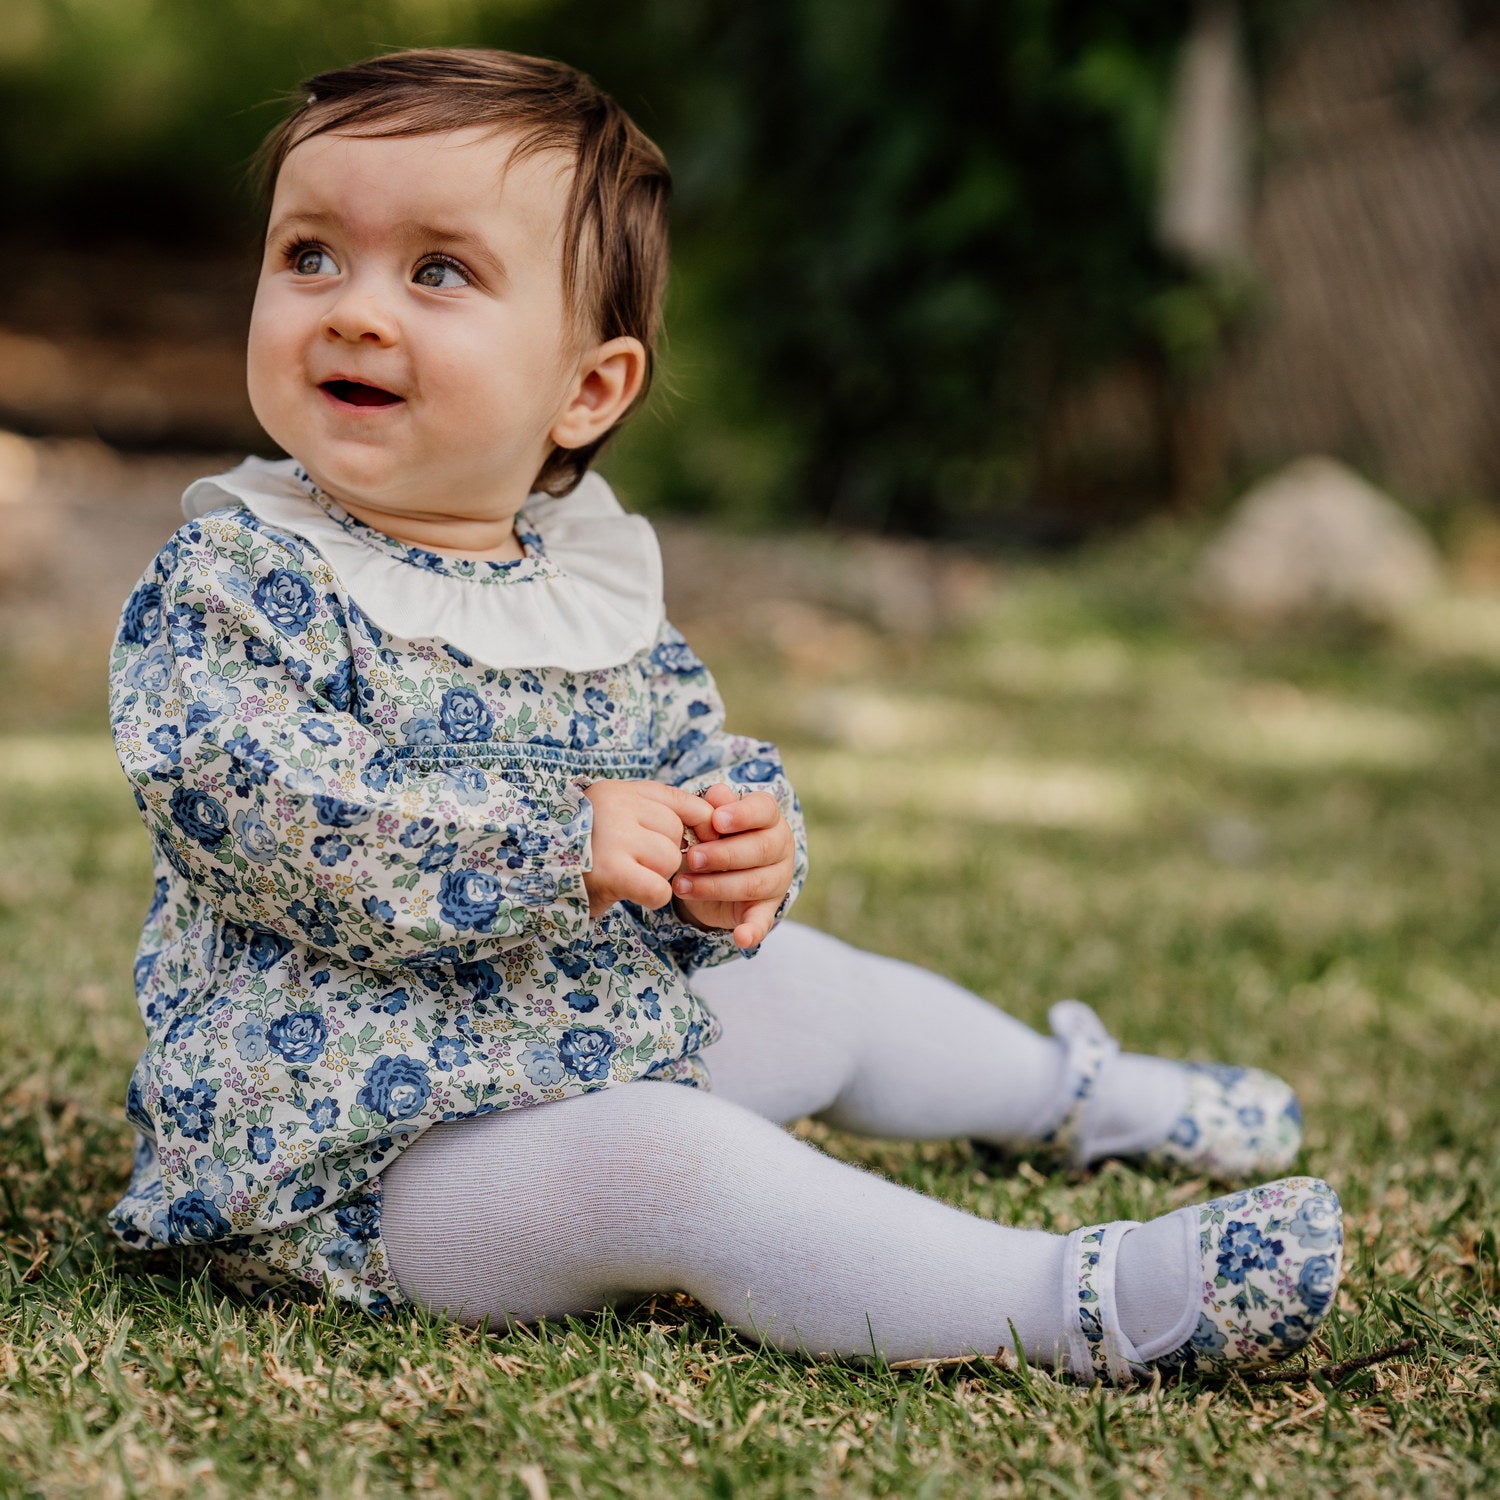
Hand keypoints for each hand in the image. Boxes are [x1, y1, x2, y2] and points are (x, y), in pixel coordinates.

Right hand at [582, 780, 714, 920]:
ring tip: (629, 877)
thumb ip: (657, 814)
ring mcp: (612, 836)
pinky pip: (659, 888)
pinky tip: (635, 894)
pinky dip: (654, 897)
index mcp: (618, 791)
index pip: (679, 799)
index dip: (699, 823)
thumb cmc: (584, 854)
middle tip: (638, 864)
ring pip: (670, 859)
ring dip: (658, 876)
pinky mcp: (610, 870)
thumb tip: (716, 814)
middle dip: (666, 855)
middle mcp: (614, 805)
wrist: (534, 882)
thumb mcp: (619, 821)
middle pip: (675, 832)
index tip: (702, 841)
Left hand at [672, 783, 794, 948]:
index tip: (716, 820)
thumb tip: (715, 794)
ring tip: (681, 886)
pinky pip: (764, 921)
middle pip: (760, 849)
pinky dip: (753, 931)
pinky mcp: (767, 909)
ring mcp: (777, 879)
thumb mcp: (709, 818)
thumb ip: (713, 807)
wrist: (714, 870)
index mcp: (767, 816)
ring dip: (716, 887)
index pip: (764, 809)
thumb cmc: (713, 835)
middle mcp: (779, 846)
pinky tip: (741, 938)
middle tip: (692, 857)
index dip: (742, 815)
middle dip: (723, 854)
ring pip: (754, 883)